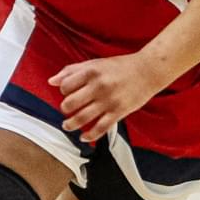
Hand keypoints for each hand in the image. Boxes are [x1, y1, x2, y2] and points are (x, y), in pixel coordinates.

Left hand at [53, 53, 167, 143]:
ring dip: (71, 125)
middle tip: (68, 110)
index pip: (65, 86)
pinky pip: (100, 128)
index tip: (68, 93)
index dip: (63, 91)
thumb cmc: (121, 66)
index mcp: (91, 71)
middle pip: (70, 104)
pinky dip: (89, 135)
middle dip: (65, 109)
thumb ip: (72, 71)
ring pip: (82, 118)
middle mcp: (98, 86)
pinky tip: (84, 137)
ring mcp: (108, 101)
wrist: (148, 70)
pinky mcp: (118, 112)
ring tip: (68, 126)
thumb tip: (51, 81)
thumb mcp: (95, 63)